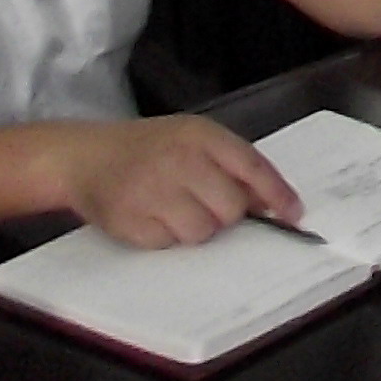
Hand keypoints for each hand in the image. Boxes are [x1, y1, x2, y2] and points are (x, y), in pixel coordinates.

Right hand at [53, 116, 297, 248]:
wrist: (86, 156)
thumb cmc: (150, 149)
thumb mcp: (194, 140)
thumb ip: (235, 164)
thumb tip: (273, 203)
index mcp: (200, 135)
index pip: (252, 167)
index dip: (277, 194)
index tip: (294, 215)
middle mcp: (177, 161)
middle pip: (231, 208)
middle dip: (227, 214)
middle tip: (206, 204)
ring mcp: (151, 192)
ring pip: (202, 232)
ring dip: (196, 228)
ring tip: (175, 208)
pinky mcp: (128, 221)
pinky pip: (168, 245)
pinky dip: (165, 237)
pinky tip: (151, 216)